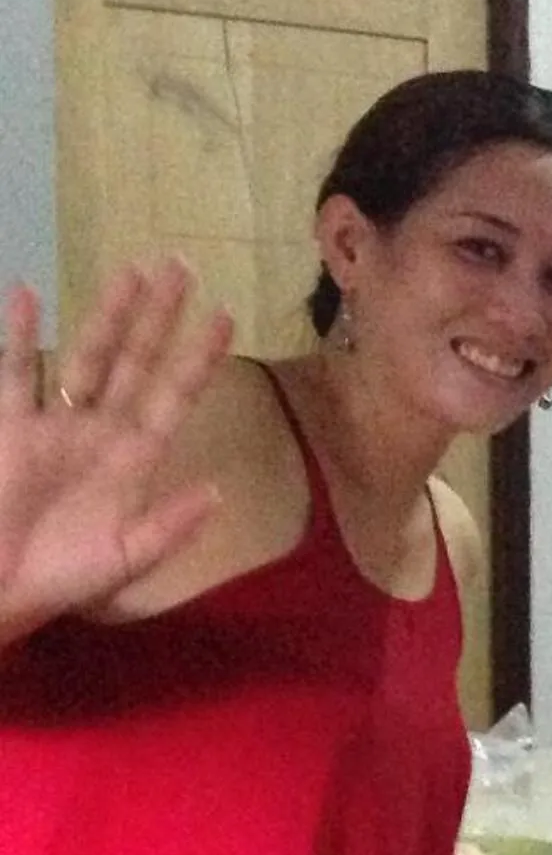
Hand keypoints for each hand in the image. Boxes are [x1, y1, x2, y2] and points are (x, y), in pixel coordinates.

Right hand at [0, 262, 232, 641]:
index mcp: (136, 458)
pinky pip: (14, 375)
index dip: (198, 358)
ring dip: (106, 314)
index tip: (225, 317)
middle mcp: (100, 430)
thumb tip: (217, 492)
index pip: (176, 395)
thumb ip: (171, 525)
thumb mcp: (129, 556)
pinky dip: (20, 336)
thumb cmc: (66, 577)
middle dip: (158, 317)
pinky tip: (27, 294)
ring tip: (130, 271)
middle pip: (136, 361)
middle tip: (182, 266)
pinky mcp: (9, 428)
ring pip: (85, 356)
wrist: (4, 587)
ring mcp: (55, 424)